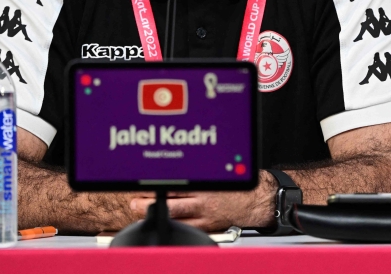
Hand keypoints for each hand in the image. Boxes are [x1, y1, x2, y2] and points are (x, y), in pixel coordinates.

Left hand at [127, 171, 275, 232]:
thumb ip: (200, 169)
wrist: (256, 200)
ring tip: (139, 209)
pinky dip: (171, 223)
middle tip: (134, 200)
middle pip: (170, 198)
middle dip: (149, 200)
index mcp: (206, 182)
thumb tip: (178, 164)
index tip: (143, 182)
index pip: (176, 181)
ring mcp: (204, 213)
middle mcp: (203, 198)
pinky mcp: (208, 226)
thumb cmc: (238, 183)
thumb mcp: (219, 170)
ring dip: (154, 211)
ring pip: (174, 214)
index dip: (157, 182)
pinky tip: (161, 221)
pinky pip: (186, 226)